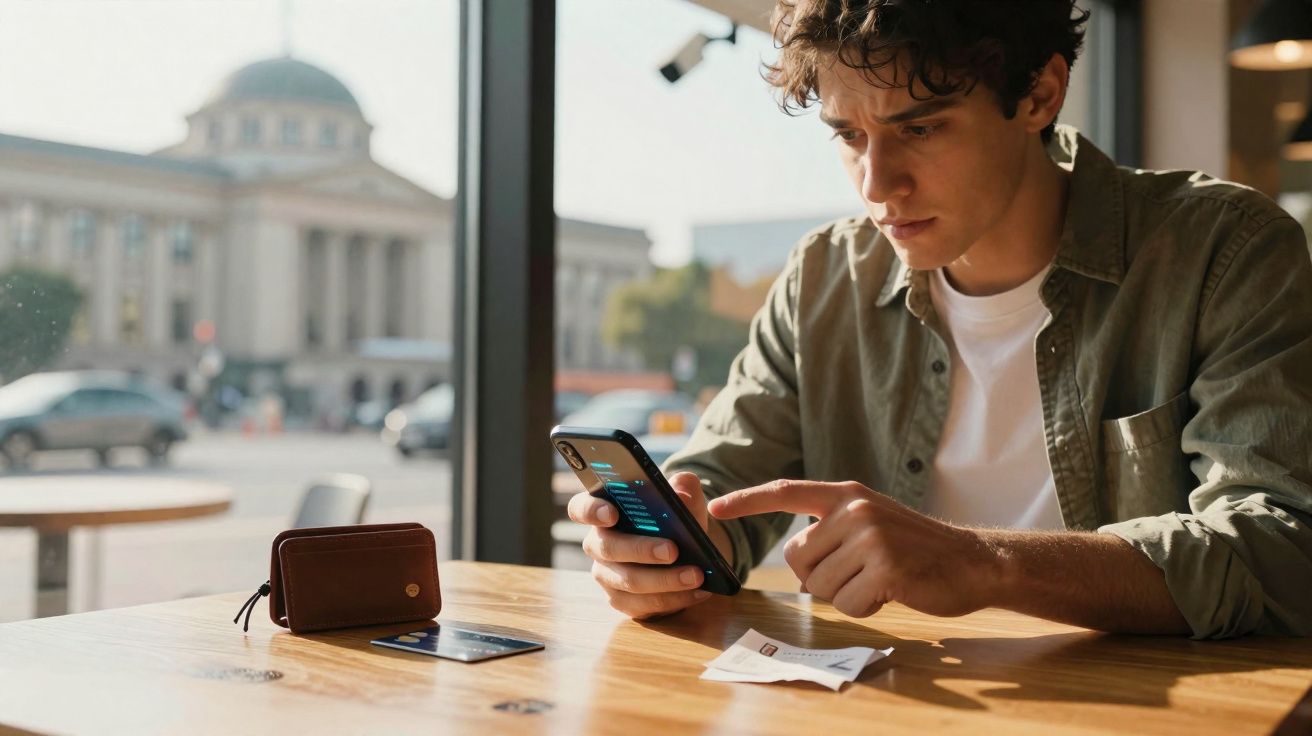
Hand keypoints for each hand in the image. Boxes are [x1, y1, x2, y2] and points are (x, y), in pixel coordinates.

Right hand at [568, 471, 715, 618]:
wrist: (685, 552)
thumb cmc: (673, 520)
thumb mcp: (683, 501)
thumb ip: (684, 488)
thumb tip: (682, 487)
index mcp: (602, 511)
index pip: (580, 508)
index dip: (591, 511)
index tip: (611, 513)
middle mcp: (598, 544)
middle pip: (608, 548)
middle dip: (641, 549)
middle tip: (672, 550)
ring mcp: (607, 576)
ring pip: (629, 581)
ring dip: (665, 580)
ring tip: (696, 575)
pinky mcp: (623, 602)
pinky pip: (645, 605)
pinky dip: (675, 598)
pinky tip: (698, 591)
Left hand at [709, 480, 1000, 618]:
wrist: (972, 561)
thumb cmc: (915, 548)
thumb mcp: (870, 524)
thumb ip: (832, 534)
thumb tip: (799, 569)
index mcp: (847, 495)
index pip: (786, 492)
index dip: (748, 500)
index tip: (715, 507)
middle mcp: (854, 509)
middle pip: (798, 558)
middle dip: (821, 576)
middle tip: (862, 572)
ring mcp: (870, 537)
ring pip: (821, 585)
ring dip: (847, 594)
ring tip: (880, 579)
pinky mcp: (885, 567)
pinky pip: (848, 603)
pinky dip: (866, 608)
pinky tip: (891, 593)